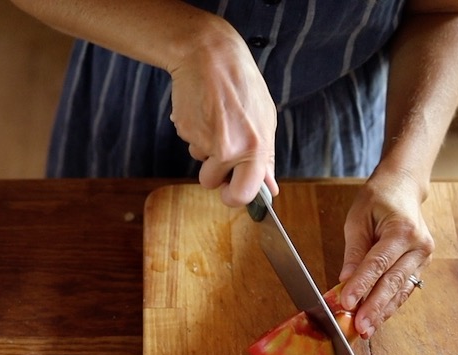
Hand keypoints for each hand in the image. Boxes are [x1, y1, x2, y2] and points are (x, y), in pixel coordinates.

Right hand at [168, 34, 277, 205]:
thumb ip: (266, 157)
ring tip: (215, 122)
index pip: (245, 194)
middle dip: (215, 181)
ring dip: (205, 150)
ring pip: (200, 163)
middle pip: (214, 185)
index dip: (236, 196)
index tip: (233, 190)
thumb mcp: (264, 119)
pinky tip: (204, 111)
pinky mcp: (186, 131)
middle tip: (218, 163)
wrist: (211, 56)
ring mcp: (206, 141)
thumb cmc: (241, 85)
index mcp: (256, 147)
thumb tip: (270, 188)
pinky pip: (191, 143)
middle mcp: (232, 148)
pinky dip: (196, 132)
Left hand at [336, 171, 434, 339]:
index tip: (346, 303)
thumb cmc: (378, 200)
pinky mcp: (421, 266)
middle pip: (393, 282)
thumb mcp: (357, 220)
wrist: (403, 188)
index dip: (362, 285)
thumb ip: (354, 252)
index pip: (378, 264)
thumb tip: (346, 280)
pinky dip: (389, 305)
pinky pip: (404, 289)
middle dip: (375, 307)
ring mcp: (423, 257)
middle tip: (360, 327)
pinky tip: (377, 319)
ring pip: (401, 290)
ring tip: (366, 330)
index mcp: (403, 230)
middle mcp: (419, 246)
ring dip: (383, 312)